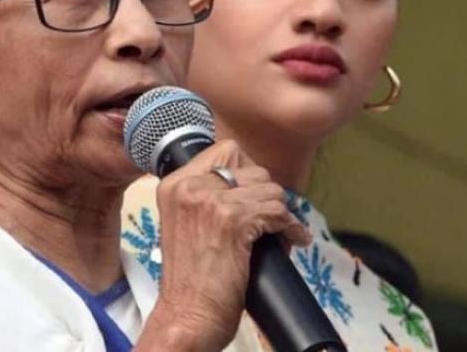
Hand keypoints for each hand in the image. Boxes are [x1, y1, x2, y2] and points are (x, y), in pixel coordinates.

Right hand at [136, 140, 310, 350]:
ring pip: (270, 189)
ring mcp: (209, 201)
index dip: (247, 173)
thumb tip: (256, 182)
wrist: (186, 316)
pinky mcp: (231, 221)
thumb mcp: (187, 223)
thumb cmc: (191, 279)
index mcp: (174, 184)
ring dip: (280, 213)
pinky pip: (277, 211)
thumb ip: (208, 197)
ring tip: (279, 233)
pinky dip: (290, 227)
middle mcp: (189, 186)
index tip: (254, 195)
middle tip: (269, 219)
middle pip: (252, 168)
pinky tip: (292, 239)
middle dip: (266, 195)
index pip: (225, 150)